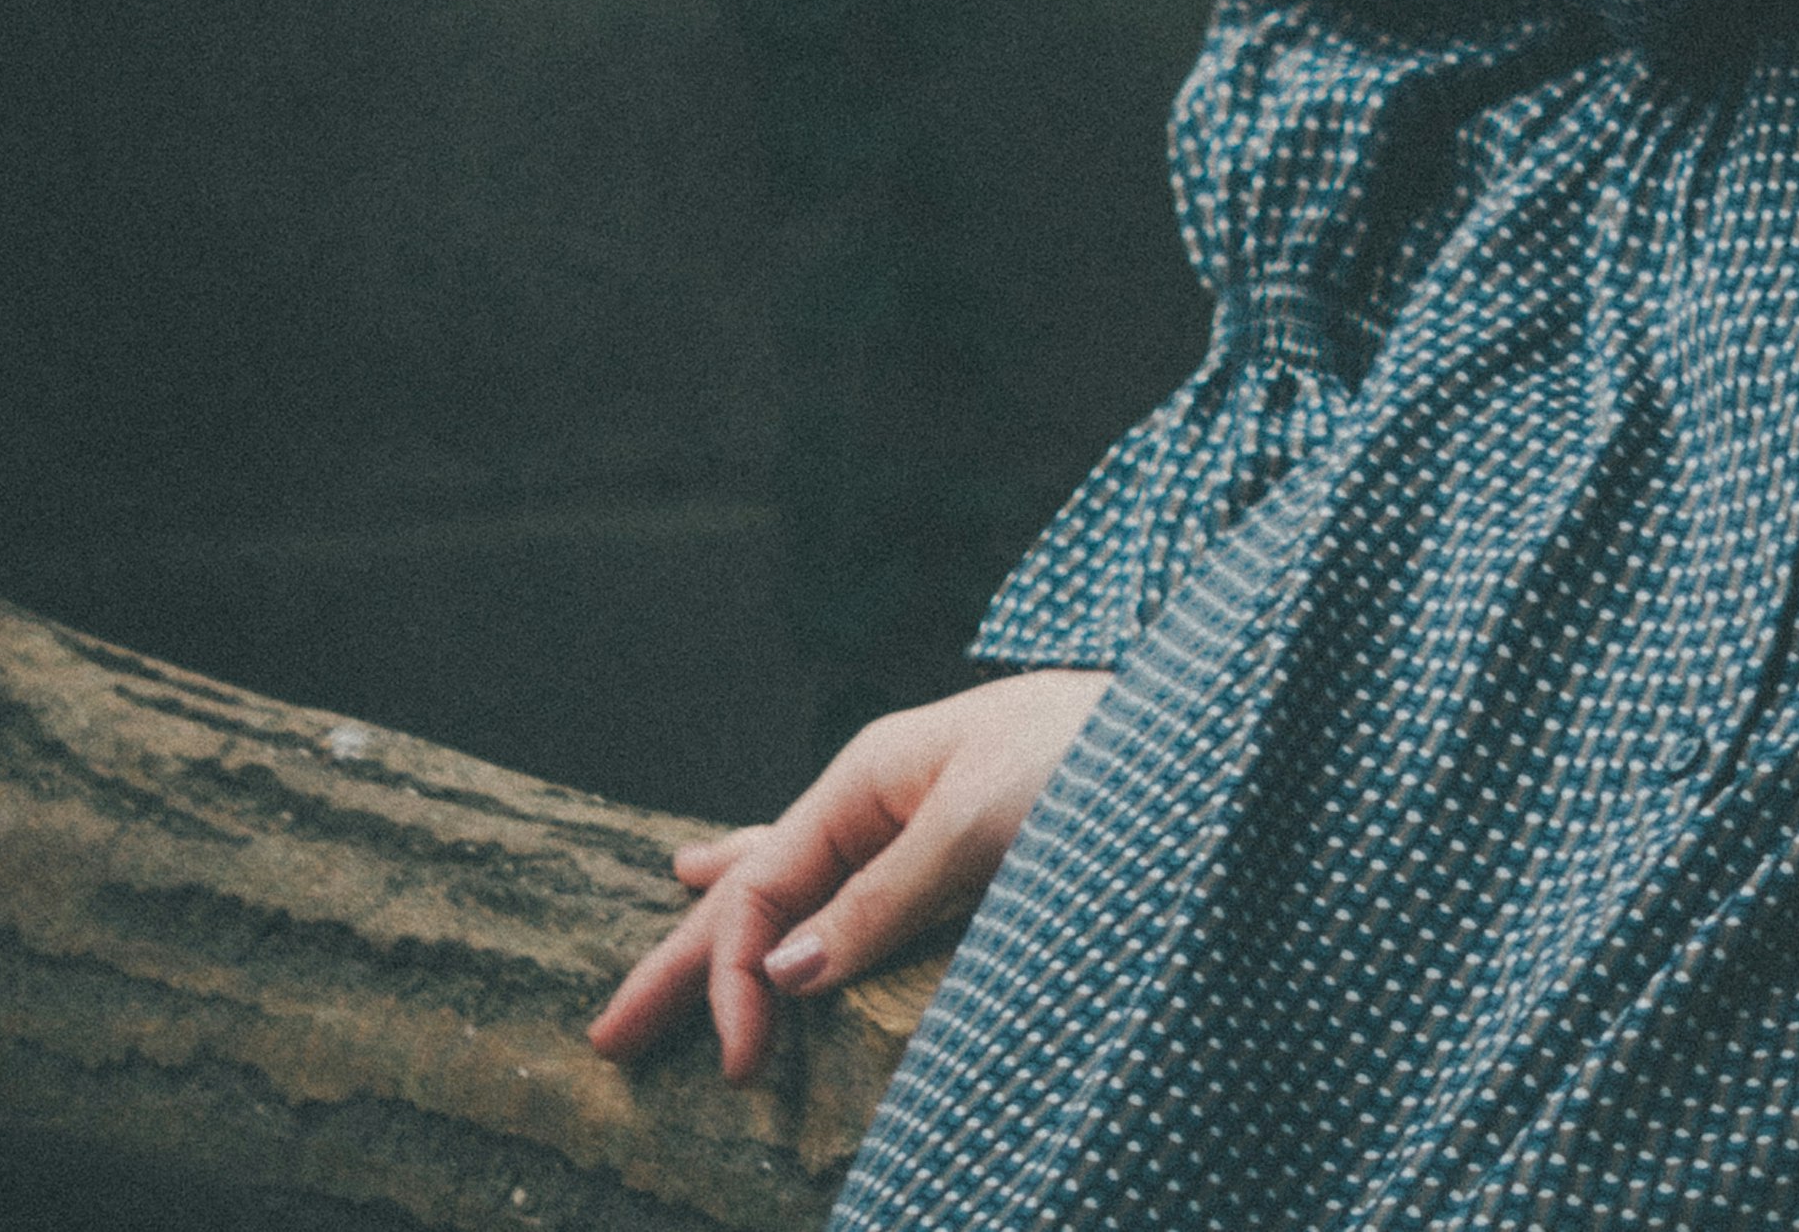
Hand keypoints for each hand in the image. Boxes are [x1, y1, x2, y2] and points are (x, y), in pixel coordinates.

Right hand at [587, 669, 1111, 1085]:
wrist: (1193, 729)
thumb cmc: (1092, 759)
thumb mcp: (980, 825)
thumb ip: (882, 899)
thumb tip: (786, 971)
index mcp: (871, 773)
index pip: (767, 885)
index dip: (732, 978)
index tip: (740, 1069)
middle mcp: (883, 792)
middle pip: (760, 884)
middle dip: (685, 957)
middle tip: (605, 1036)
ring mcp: (918, 815)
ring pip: (802, 876)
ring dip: (740, 918)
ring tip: (673, 908)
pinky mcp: (961, 845)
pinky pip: (857, 879)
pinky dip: (808, 890)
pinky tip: (793, 891)